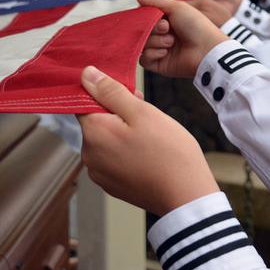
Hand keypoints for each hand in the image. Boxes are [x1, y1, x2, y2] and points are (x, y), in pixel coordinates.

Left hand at [78, 66, 218, 215]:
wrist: (185, 195)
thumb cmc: (169, 151)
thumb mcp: (143, 112)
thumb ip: (111, 92)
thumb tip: (86, 74)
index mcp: (93, 132)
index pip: (84, 101)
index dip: (107, 93)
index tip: (129, 96)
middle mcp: (89, 155)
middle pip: (96, 122)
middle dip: (117, 114)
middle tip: (148, 116)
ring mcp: (99, 173)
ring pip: (106, 141)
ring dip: (122, 133)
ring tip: (151, 138)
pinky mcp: (111, 186)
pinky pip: (113, 159)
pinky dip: (126, 153)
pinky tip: (148, 154)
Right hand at [138, 0, 228, 77]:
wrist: (207, 49)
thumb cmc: (196, 25)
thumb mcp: (177, 6)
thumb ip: (155, 0)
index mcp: (167, 21)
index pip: (145, 18)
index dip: (146, 16)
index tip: (156, 15)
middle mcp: (162, 35)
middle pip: (141, 31)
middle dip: (153, 28)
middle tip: (167, 27)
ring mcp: (160, 50)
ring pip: (141, 44)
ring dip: (155, 41)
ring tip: (172, 42)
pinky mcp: (159, 65)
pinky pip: (143, 59)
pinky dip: (153, 53)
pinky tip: (166, 52)